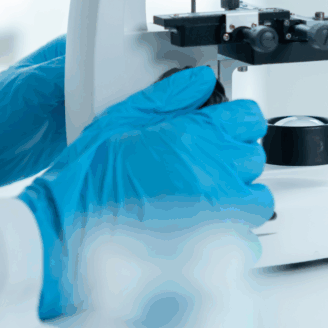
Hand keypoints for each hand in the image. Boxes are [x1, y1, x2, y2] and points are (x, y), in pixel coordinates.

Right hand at [17, 66, 272, 320]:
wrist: (70, 226)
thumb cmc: (90, 176)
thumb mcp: (124, 116)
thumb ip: (170, 95)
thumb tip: (200, 80)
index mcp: (196, 135)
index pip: (250, 118)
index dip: (238, 123)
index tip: (227, 131)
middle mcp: (213, 171)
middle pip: (254, 157)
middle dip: (233, 160)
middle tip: (205, 166)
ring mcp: (217, 211)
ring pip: (257, 199)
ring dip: (238, 196)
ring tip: (207, 198)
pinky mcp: (213, 248)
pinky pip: (247, 239)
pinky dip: (233, 235)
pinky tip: (206, 227)